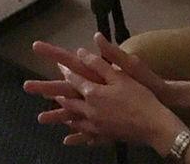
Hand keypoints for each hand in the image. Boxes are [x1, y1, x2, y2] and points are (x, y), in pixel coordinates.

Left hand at [24, 35, 179, 150]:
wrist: (156, 125)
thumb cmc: (141, 97)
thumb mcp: (122, 75)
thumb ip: (100, 62)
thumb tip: (81, 50)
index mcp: (93, 92)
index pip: (73, 77)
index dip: (63, 69)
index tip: (54, 63)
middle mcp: (90, 109)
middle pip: (66, 99)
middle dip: (48, 92)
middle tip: (33, 88)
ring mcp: (96, 125)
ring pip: (73, 119)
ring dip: (59, 115)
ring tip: (45, 116)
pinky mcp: (104, 135)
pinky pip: (85, 136)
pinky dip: (76, 137)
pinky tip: (68, 140)